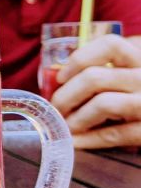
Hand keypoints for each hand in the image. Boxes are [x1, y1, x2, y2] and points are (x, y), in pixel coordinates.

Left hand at [50, 34, 140, 148]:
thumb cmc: (137, 97)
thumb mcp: (129, 76)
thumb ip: (107, 70)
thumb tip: (59, 79)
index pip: (111, 45)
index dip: (79, 59)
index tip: (60, 77)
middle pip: (95, 77)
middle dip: (65, 95)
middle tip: (55, 109)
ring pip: (103, 104)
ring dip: (76, 118)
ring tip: (65, 126)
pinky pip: (114, 134)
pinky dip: (88, 139)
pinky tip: (74, 142)